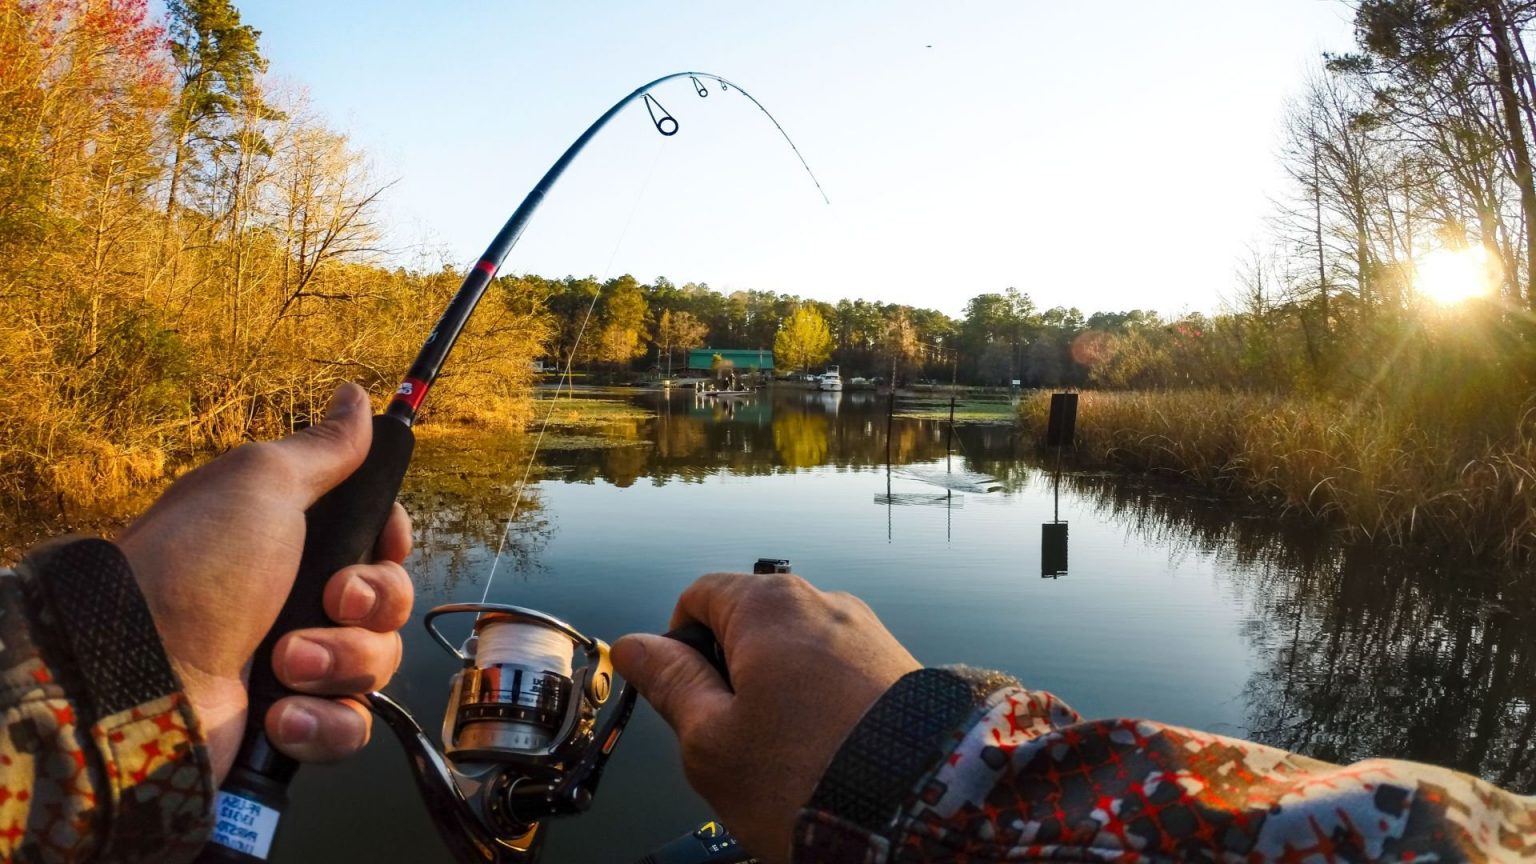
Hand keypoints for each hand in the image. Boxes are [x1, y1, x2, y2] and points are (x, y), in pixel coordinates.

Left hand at [116, 383, 414, 781]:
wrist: (137, 677)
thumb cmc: (196, 568)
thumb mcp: (261, 484)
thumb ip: (322, 447)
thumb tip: (357, 395)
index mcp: (294, 542)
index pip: (381, 541)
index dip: (392, 543)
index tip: (383, 541)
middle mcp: (297, 601)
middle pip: (390, 600)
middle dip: (371, 602)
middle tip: (330, 600)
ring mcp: (296, 667)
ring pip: (377, 665)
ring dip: (340, 662)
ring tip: (283, 663)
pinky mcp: (292, 725)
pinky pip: (350, 727)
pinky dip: (323, 722)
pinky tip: (280, 714)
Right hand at [612, 573, 919, 863]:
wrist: (921, 812)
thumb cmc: (805, 778)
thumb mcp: (711, 739)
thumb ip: (669, 683)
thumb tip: (633, 647)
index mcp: (769, 604)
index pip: (698, 596)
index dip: (676, 645)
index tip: (680, 696)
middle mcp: (823, 601)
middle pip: (748, 623)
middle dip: (730, 675)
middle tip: (731, 740)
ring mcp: (867, 632)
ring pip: (793, 652)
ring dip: (775, 694)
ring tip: (785, 757)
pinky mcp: (898, 666)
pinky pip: (836, 673)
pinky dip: (818, 706)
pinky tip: (824, 754)